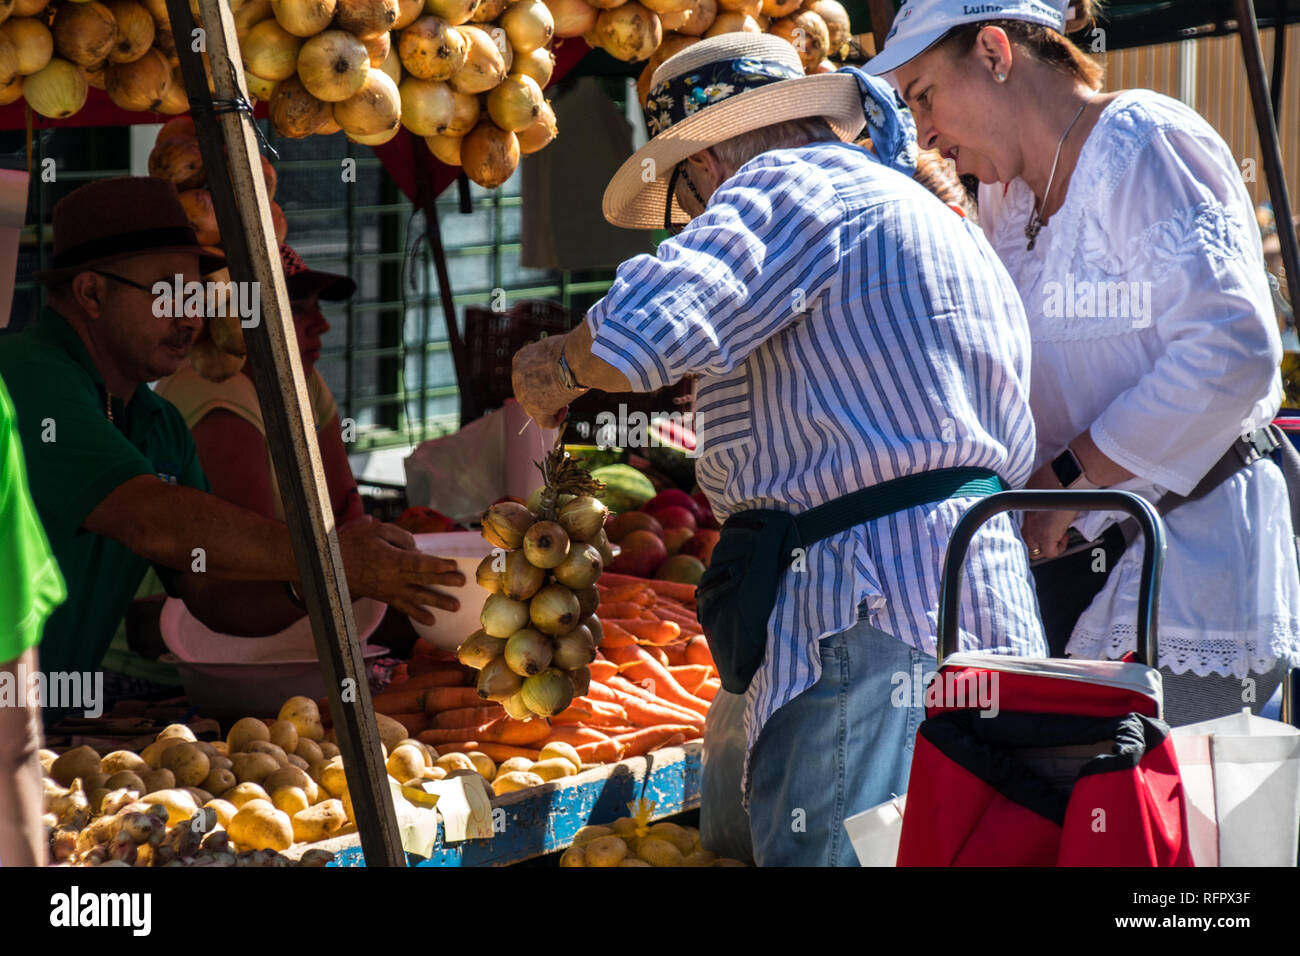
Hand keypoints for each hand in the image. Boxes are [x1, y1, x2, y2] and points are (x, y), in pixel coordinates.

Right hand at [337, 517, 464, 625]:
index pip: (418, 563)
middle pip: (422, 580)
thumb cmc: (354, 543)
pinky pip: (403, 607)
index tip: (453, 565)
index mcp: (390, 559)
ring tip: (454, 607)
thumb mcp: (375, 530)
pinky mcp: (385, 597)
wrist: (330, 566)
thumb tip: (417, 549)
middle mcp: (391, 578)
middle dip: (443, 582)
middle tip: (462, 583)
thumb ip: (399, 536)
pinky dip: (417, 614)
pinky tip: (431, 621)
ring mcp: (389, 590)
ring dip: (436, 602)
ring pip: (416, 597)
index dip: (437, 565)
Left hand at [512, 335, 574, 428]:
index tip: (556, 376)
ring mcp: (525, 396)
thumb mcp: (552, 347)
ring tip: (566, 399)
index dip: (542, 377)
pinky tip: (565, 410)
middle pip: (528, 392)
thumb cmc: (570, 349)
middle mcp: (517, 377)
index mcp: (520, 359)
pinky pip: (544, 422)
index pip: (527, 373)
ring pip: (534, 408)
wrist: (573, 359)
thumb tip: (555, 365)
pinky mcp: (537, 410)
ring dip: (549, 406)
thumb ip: (547, 357)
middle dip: (544, 393)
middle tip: (560, 390)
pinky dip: (555, 419)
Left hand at [1021, 460, 1076, 559]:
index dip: (1034, 528)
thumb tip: (1045, 494)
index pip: (1023, 525)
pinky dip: (1058, 549)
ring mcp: (1034, 529)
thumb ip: (1037, 494)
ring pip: (1033, 550)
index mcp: (1024, 506)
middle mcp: (1026, 520)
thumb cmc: (1057, 475)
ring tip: (1057, 538)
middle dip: (1037, 541)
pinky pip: (1050, 552)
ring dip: (1046, 547)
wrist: (1066, 477)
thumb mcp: (1039, 483)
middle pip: (1025, 540)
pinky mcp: (1046, 535)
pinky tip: (1065, 537)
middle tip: (1050, 536)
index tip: (1044, 525)